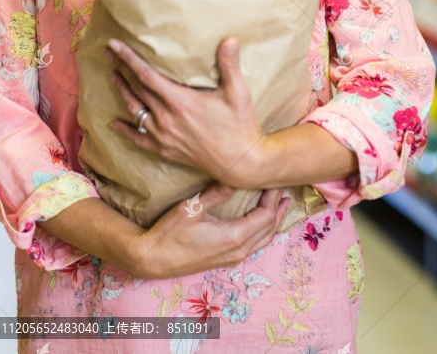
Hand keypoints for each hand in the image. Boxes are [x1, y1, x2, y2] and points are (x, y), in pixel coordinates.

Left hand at [105, 36, 267, 187]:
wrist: (241, 163)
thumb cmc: (241, 125)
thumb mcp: (238, 92)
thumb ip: (230, 65)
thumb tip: (229, 39)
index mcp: (180, 101)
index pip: (146, 74)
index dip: (129, 58)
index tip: (114, 44)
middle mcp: (167, 118)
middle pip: (137, 88)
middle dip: (121, 68)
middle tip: (108, 52)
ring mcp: (164, 135)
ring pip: (135, 109)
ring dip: (122, 91)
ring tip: (112, 75)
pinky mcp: (165, 149)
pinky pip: (139, 139)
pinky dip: (125, 130)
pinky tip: (114, 123)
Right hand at [130, 183, 290, 279]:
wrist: (154, 259)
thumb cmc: (170, 232)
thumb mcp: (191, 207)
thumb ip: (216, 193)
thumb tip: (235, 176)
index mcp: (234, 237)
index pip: (266, 216)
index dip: (273, 197)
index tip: (273, 180)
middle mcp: (239, 251)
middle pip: (269, 228)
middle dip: (278, 208)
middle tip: (283, 188)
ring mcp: (233, 258)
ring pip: (264, 239)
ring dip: (274, 221)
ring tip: (281, 205)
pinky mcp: (226, 260)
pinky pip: (255, 245)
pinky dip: (264, 231)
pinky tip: (261, 222)